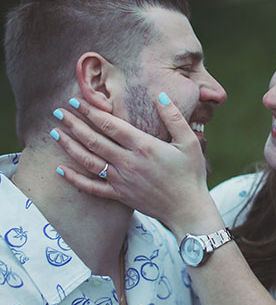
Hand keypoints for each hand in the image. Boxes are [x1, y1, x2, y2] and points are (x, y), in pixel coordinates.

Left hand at [51, 94, 209, 227]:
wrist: (188, 209)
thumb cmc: (190, 174)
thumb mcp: (189, 142)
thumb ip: (174, 117)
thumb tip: (161, 95)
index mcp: (143, 146)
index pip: (110, 125)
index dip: (91, 111)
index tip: (77, 100)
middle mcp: (128, 162)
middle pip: (94, 140)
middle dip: (74, 124)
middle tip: (58, 112)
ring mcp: (121, 180)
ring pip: (89, 161)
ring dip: (70, 147)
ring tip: (55, 133)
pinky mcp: (120, 195)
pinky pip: (93, 187)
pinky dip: (76, 179)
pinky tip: (62, 170)